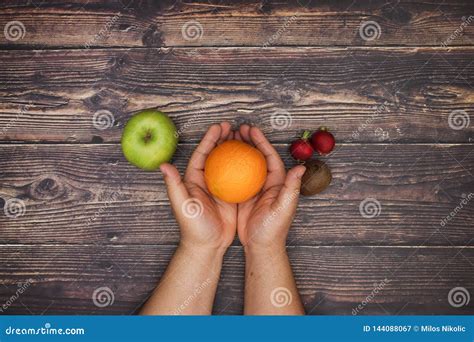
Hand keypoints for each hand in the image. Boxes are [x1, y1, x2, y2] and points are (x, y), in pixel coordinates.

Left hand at [160, 122, 235, 252]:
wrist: (207, 246)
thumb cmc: (193, 227)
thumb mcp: (182, 206)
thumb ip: (173, 185)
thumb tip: (163, 165)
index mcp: (192, 179)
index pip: (201, 154)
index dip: (209, 139)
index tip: (219, 127)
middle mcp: (205, 180)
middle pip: (215, 154)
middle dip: (223, 138)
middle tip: (234, 126)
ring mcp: (219, 187)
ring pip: (228, 163)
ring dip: (235, 149)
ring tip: (245, 137)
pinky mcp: (230, 195)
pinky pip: (239, 177)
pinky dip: (246, 166)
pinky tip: (255, 160)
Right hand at [235, 125, 305, 249]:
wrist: (260, 247)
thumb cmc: (273, 230)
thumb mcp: (284, 209)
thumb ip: (292, 188)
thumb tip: (301, 168)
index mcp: (278, 183)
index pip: (270, 157)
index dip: (262, 142)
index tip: (252, 130)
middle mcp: (266, 183)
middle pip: (257, 156)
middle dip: (249, 141)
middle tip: (238, 129)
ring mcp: (254, 188)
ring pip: (245, 164)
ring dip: (238, 150)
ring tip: (227, 139)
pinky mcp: (243, 196)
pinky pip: (235, 176)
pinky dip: (228, 166)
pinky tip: (218, 161)